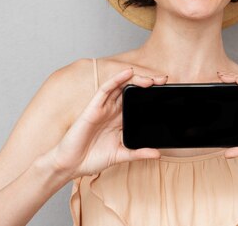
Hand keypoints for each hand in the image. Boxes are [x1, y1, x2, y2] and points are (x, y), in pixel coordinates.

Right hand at [45, 68, 167, 178]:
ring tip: (152, 79)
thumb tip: (158, 154)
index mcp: (120, 121)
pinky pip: (105, 89)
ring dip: (136, 80)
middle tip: (164, 81)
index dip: (151, 96)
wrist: (71, 165)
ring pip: (121, 87)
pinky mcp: (93, 107)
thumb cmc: (92, 158)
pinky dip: (117, 79)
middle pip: (132, 91)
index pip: (138, 103)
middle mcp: (112, 111)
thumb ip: (139, 153)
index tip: (167, 93)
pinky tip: (128, 73)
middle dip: (148, 84)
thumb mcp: (121, 155)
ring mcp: (103, 108)